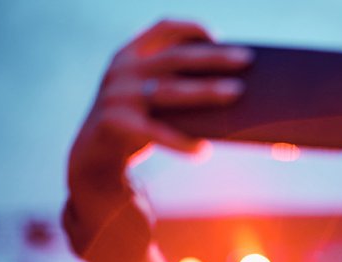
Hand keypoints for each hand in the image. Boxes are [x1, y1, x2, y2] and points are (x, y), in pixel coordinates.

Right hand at [67, 19, 251, 202]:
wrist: (94, 154)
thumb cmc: (137, 120)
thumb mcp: (148, 93)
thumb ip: (175, 83)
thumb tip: (234, 89)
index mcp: (131, 54)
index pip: (163, 28)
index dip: (192, 27)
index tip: (219, 36)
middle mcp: (123, 69)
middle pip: (176, 58)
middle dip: (214, 57)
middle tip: (247, 60)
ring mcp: (118, 95)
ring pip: (170, 91)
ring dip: (205, 91)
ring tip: (236, 94)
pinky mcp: (116, 123)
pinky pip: (156, 132)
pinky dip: (181, 142)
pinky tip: (203, 150)